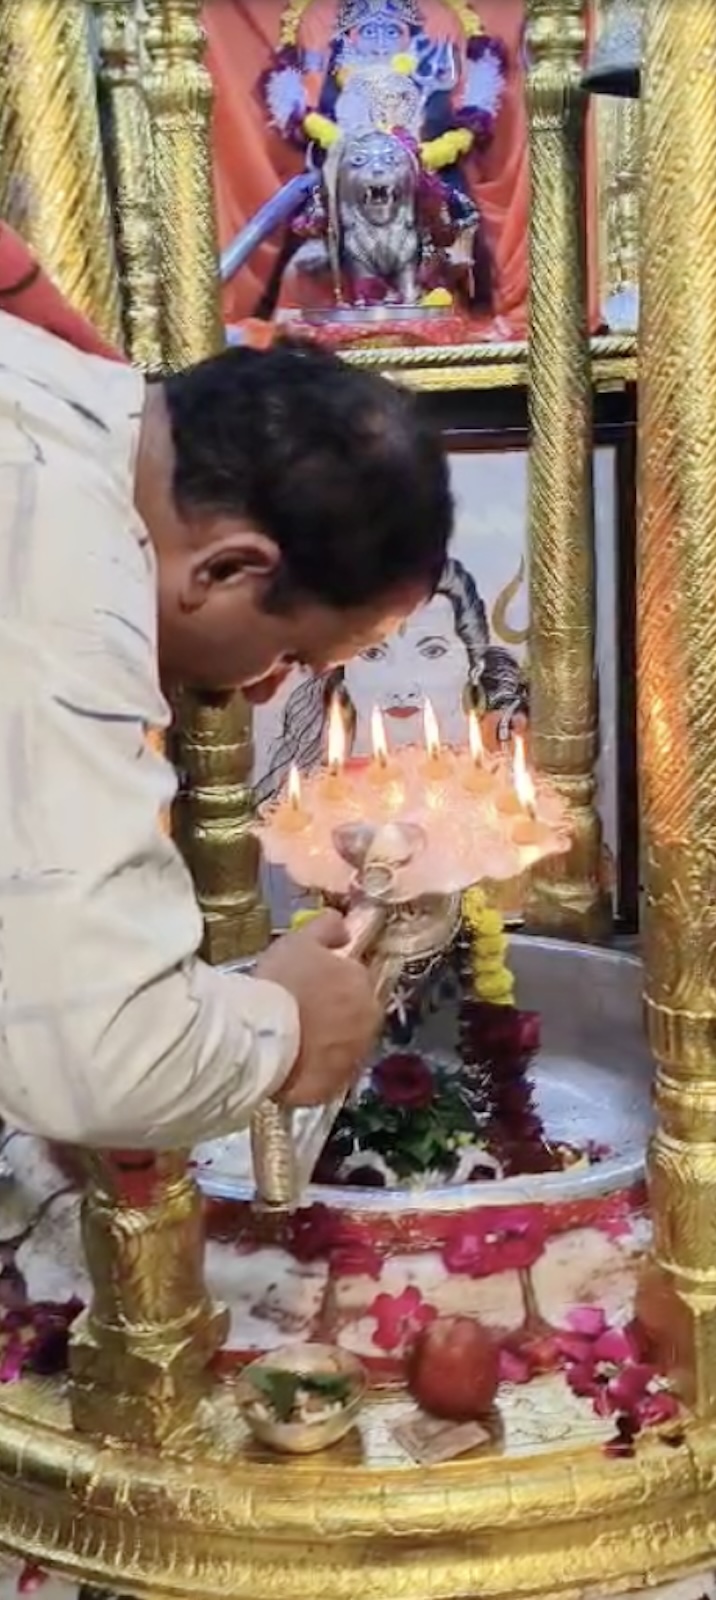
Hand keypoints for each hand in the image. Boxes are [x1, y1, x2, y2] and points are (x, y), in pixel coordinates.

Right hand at [255, 911, 381, 1107]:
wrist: (262, 1038)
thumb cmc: (280, 984)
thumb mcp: (299, 941)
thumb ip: (327, 928)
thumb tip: (344, 926)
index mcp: (362, 984)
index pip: (353, 979)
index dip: (330, 981)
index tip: (307, 985)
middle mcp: (368, 1021)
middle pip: (353, 1014)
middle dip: (333, 1013)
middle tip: (299, 1012)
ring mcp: (354, 1057)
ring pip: (343, 1045)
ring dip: (327, 1042)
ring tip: (294, 1041)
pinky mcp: (335, 1086)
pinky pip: (328, 1075)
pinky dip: (316, 1070)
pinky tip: (293, 1064)